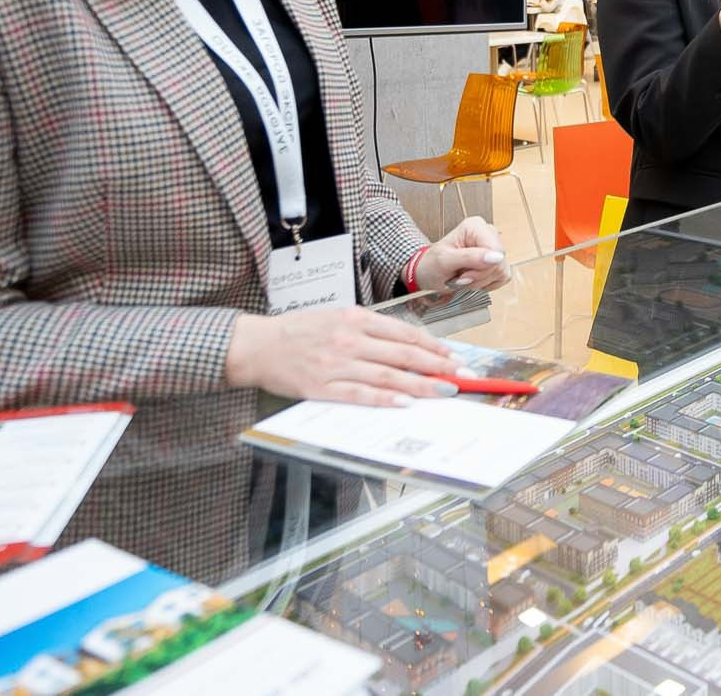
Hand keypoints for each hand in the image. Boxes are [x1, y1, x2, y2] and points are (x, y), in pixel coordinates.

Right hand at [225, 305, 460, 406]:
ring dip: (420, 385)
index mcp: (356, 318)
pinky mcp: (322, 386)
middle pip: (404, 353)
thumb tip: (409, 346)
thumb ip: (370, 330)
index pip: (405, 333)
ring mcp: (336, 363)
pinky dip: (384, 399)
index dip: (435, 347)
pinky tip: (405, 403)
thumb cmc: (300, 331)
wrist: (258, 345)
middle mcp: (350, 338)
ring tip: (445, 391)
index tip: (456, 358)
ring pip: (388, 375)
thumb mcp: (337, 317)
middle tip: (463, 377)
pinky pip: (360, 394)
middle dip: (439, 366)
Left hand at [415, 216, 509, 292]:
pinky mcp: (497, 262)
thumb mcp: (445, 260)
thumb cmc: (432, 264)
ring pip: (501, 271)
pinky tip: (473, 279)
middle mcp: (487, 233)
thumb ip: (470, 257)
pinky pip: (502, 277)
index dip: (482, 267)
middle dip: (478, 275)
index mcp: (475, 226)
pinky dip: (486, 284)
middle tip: (460, 276)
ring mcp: (493, 248)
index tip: (463, 273)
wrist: (429, 274)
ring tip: (463, 276)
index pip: (495, 249)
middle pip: (499, 261)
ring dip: (480, 281)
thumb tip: (497, 257)